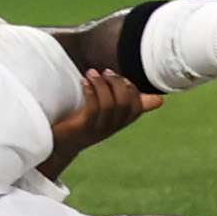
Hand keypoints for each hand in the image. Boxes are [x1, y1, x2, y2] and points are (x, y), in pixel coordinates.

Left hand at [39, 69, 161, 178]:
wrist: (57, 144)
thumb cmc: (82, 123)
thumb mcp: (106, 113)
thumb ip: (126, 103)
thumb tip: (159, 100)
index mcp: (118, 123)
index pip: (137, 107)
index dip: (132, 90)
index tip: (120, 77)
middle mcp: (111, 127)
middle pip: (125, 104)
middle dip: (118, 83)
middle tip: (106, 71)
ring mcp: (98, 129)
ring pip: (109, 105)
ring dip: (102, 84)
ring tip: (91, 72)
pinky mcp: (82, 128)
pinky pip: (93, 109)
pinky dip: (91, 92)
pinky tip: (84, 82)